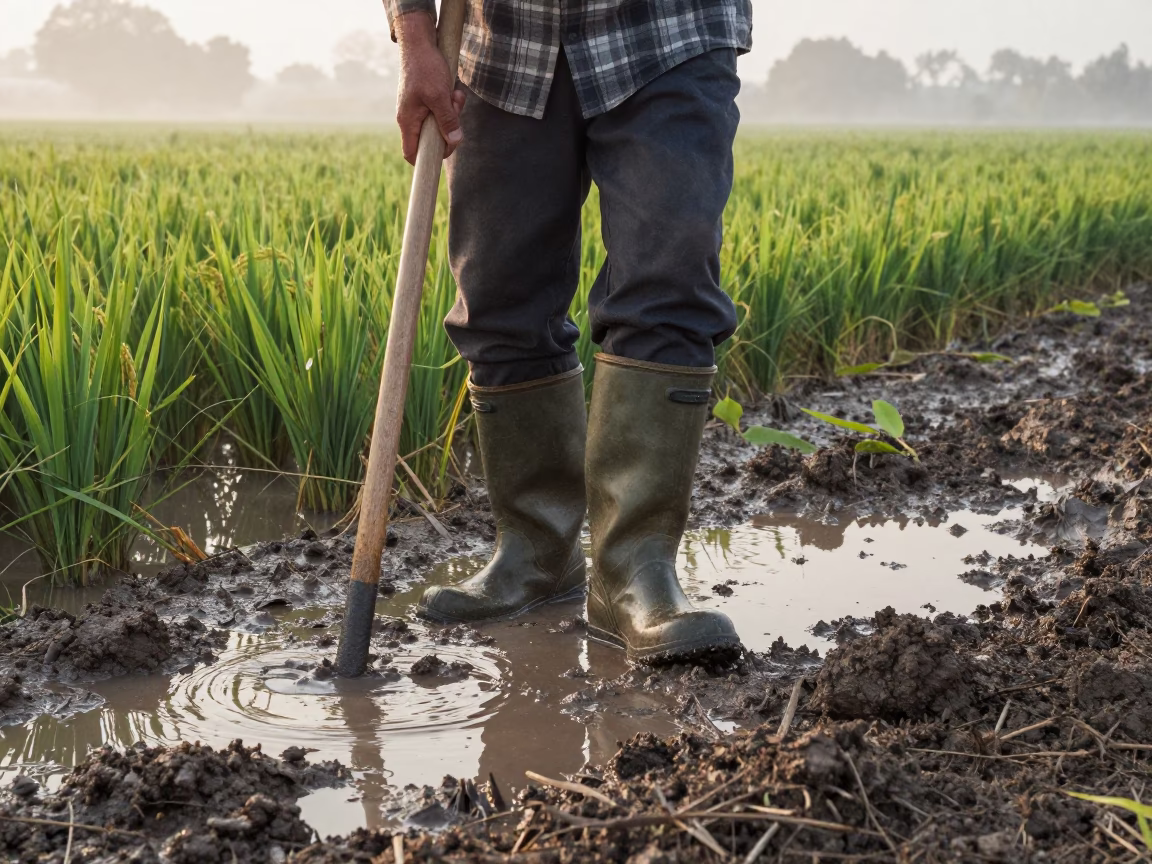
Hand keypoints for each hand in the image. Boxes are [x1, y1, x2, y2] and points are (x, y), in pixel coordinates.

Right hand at [395, 11, 465, 163]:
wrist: (420, 43)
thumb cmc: (425, 67)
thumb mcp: (439, 96)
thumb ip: (447, 120)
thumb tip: (454, 141)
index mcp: (408, 121)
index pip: (411, 153)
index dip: (426, 159)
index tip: (444, 152)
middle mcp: (411, 118)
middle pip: (432, 139)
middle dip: (449, 129)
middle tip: (455, 111)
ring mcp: (418, 109)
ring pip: (440, 123)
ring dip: (453, 113)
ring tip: (454, 95)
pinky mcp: (427, 100)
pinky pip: (442, 110)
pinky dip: (451, 103)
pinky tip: (453, 90)